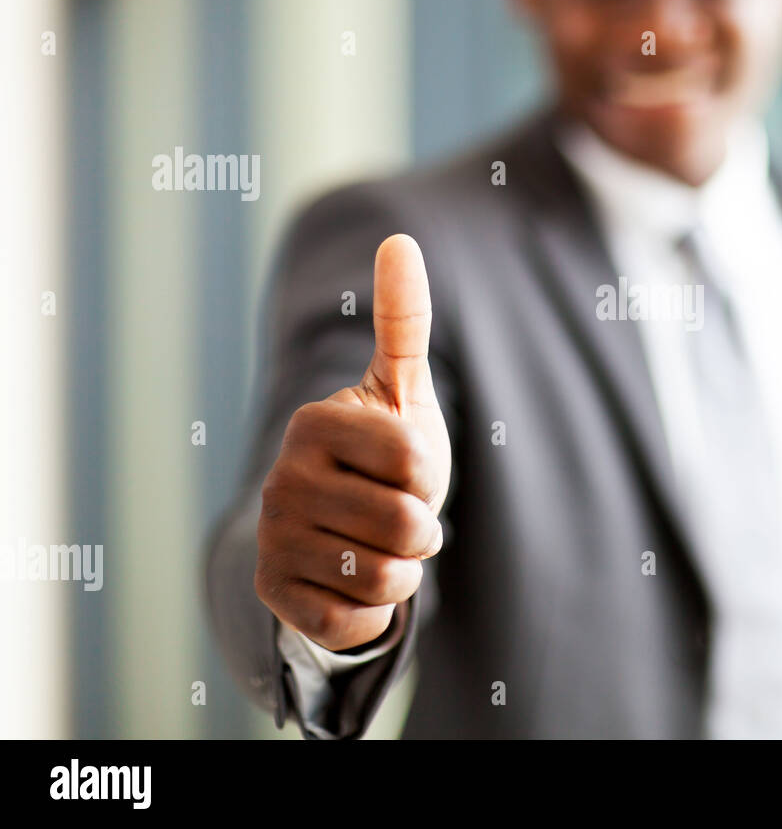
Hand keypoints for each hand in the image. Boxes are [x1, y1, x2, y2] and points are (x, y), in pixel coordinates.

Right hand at [255, 234, 451, 650]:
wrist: (337, 525)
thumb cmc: (382, 453)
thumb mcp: (399, 388)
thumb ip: (404, 320)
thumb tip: (401, 241)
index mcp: (316, 422)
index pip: (417, 459)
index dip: (430, 472)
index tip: (407, 467)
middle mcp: (282, 478)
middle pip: (407, 524)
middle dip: (423, 529)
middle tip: (398, 515)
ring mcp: (272, 538)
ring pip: (386, 577)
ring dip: (402, 569)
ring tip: (378, 543)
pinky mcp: (274, 593)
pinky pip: (356, 620)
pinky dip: (374, 609)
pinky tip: (351, 579)